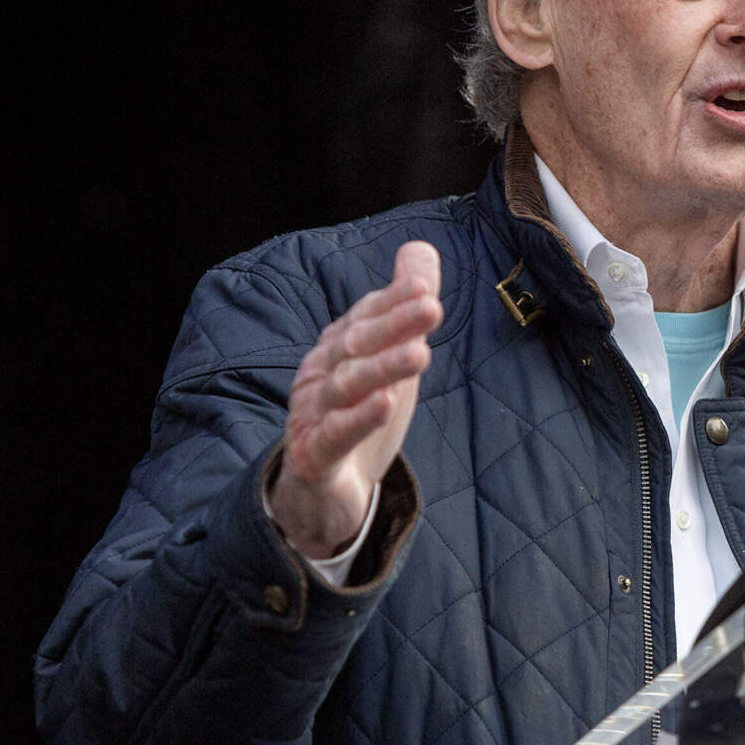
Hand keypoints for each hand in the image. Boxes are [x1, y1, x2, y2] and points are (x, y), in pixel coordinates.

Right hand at [269, 241, 442, 558]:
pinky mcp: (315, 457)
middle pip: (357, 345)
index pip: (366, 317)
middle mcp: (321, 375)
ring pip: (348, 387)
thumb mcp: (385, 358)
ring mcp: (313, 415)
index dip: (394, 302)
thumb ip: (402, 308)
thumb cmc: (356, 413)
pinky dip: (359, 419)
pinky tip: (384, 405)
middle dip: (393, 324)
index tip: (427, 288)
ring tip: (420, 354)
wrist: (318, 493)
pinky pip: (336, 435)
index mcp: (338, 349)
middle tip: (432, 307)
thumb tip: (421, 251)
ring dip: (383, 368)